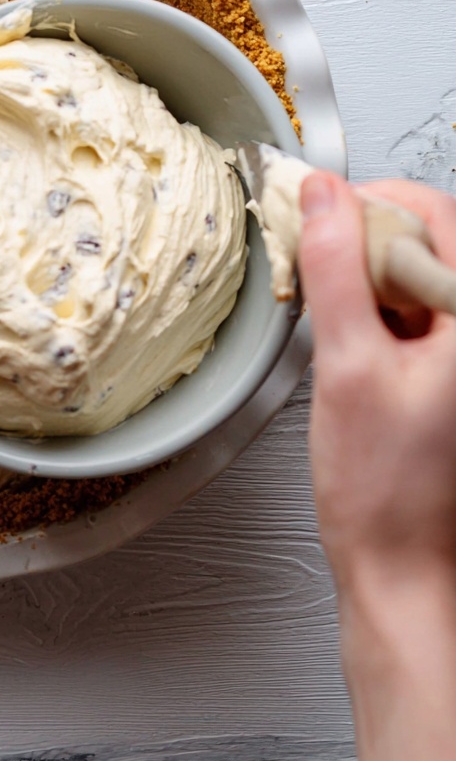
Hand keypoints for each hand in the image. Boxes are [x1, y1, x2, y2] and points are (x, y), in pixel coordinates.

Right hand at [298, 174, 455, 584]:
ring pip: (414, 274)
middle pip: (425, 241)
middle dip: (364, 242)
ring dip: (364, 277)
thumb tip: (321, 198)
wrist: (399, 562)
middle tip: (316, 270)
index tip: (323, 218)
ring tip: (330, 317)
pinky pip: (411, 311)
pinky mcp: (446, 369)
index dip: (375, 203)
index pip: (437, 213)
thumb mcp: (347, 365)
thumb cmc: (386, 488)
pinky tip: (346, 338)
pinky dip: (372, 309)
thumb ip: (334, 270)